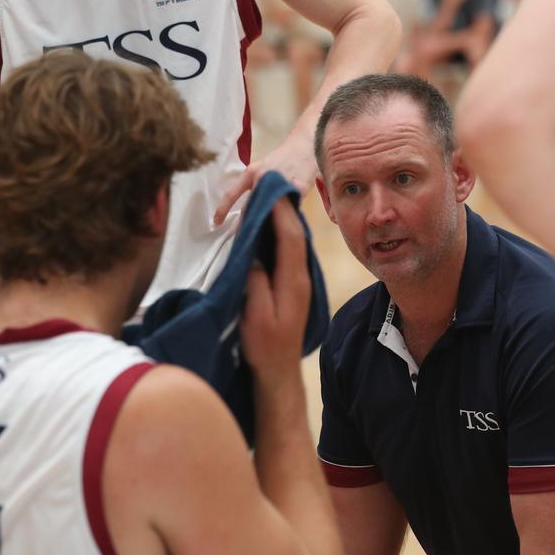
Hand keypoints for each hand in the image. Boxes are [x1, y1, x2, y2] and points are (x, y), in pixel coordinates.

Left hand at [213, 130, 318, 224]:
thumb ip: (256, 187)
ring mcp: (281, 183)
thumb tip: (251, 211)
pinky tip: (287, 218)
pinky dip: (288, 215)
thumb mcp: (264, 169)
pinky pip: (290, 209)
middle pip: (252, 207)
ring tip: (266, 232)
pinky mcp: (298, 189)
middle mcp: (263, 178)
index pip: (232, 193)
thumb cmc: (282, 160)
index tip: (216, 222)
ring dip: (268, 222)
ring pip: (271, 211)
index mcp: (252, 172)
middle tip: (246, 237)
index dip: (223, 209)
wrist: (304, 147)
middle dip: (248, 223)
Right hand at [240, 199, 310, 385]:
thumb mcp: (256, 315)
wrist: (279, 370)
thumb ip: (256, 283)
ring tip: (269, 197)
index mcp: (293, 281)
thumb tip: (254, 257)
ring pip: (294, 241)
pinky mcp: (292, 285)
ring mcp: (298, 281)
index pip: (290, 236)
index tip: (269, 189)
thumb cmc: (264, 346)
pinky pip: (288, 251)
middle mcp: (300, 276)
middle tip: (270, 183)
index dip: (280, 211)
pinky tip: (270, 227)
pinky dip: (280, 234)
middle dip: (283, 207)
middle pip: (296, 233)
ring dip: (282, 218)